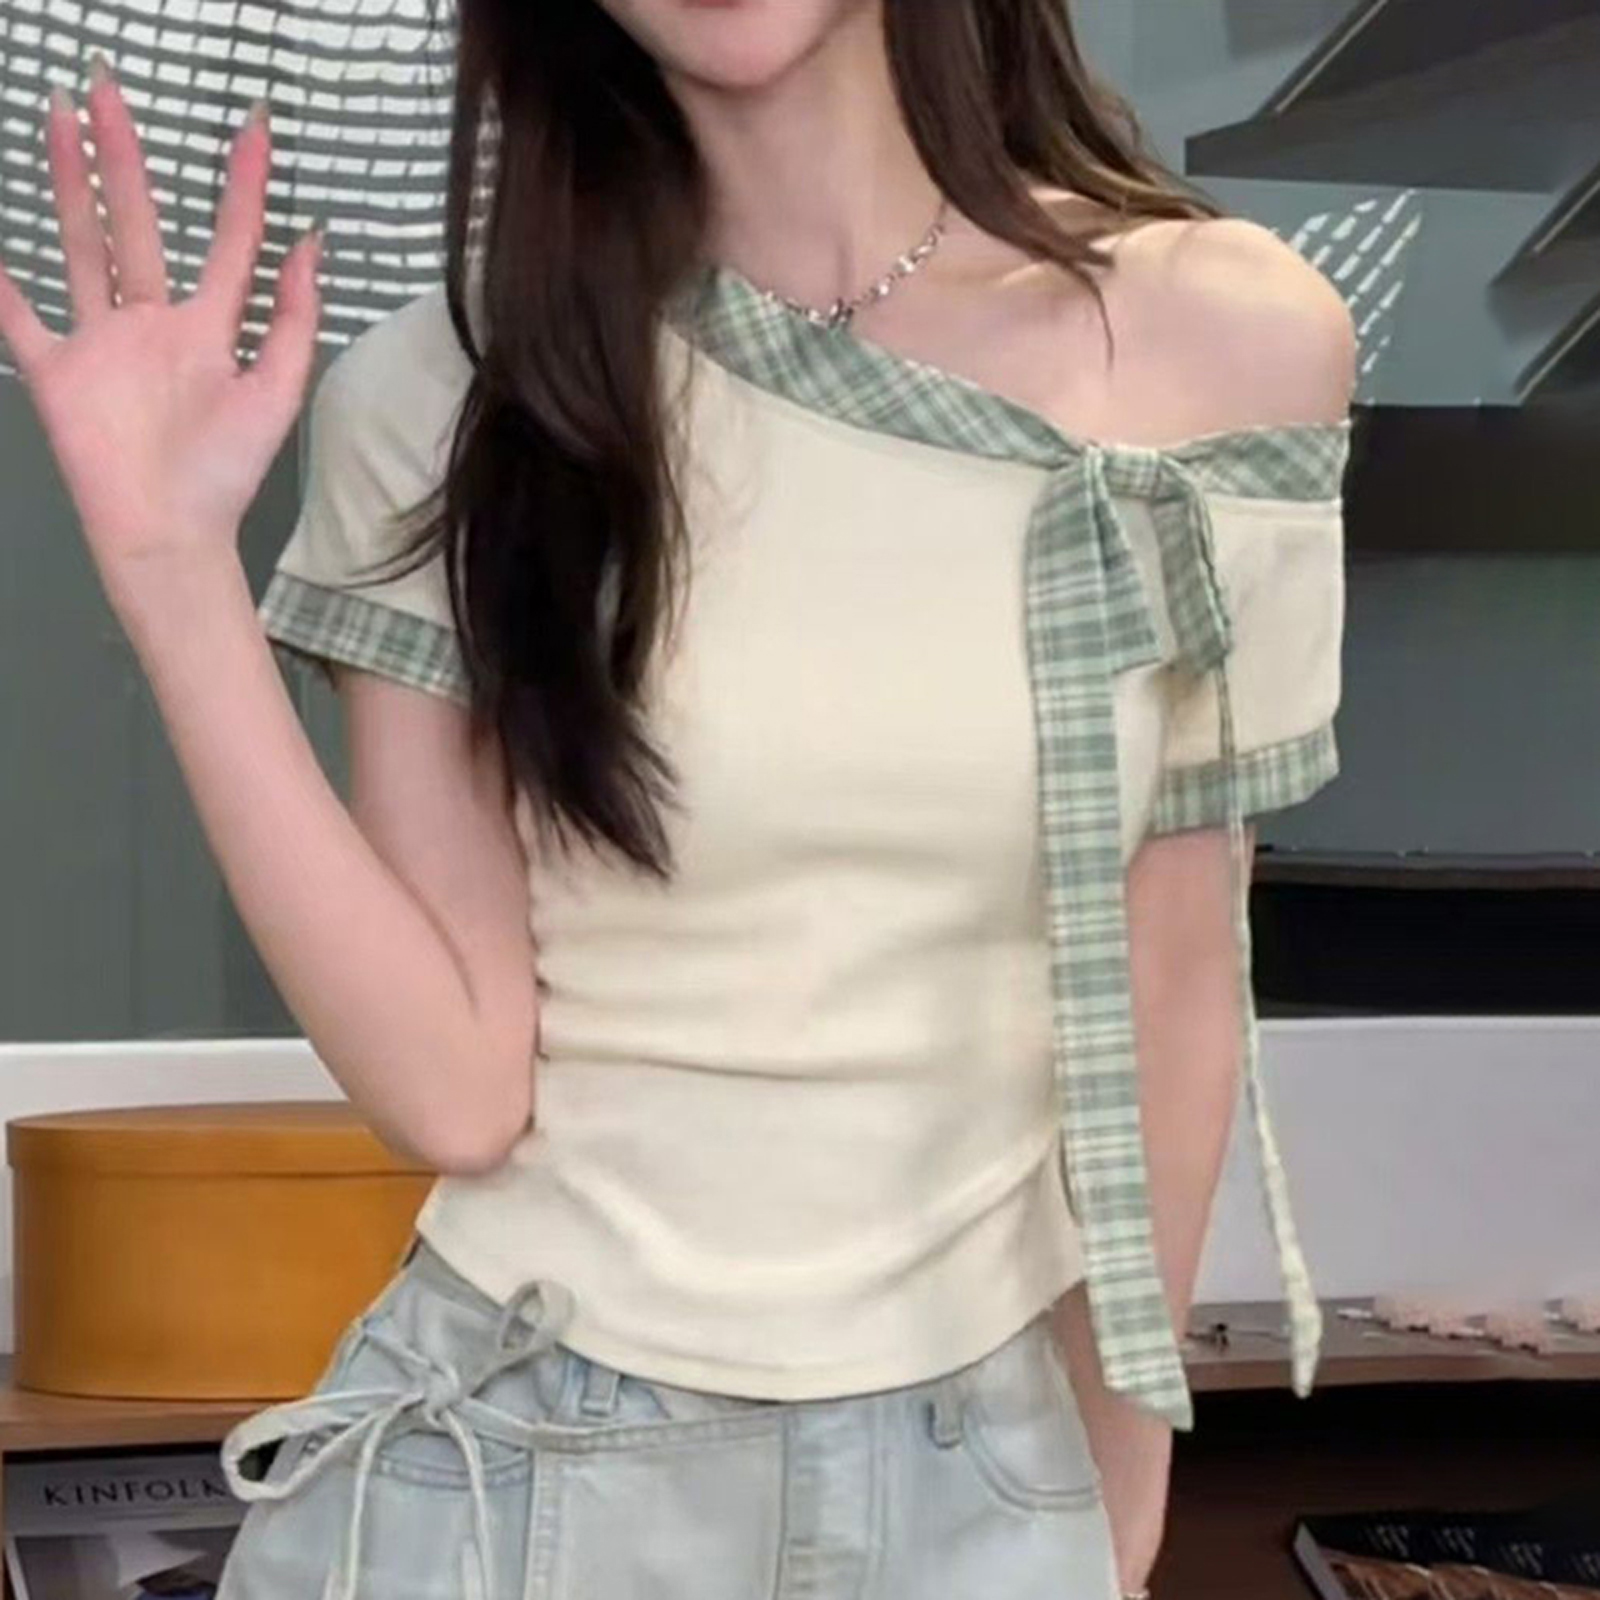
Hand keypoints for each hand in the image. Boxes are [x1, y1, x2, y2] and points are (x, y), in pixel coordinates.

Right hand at [0, 53, 321, 601]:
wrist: (170, 533)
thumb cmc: (226, 472)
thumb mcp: (278, 393)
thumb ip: (295, 320)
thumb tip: (312, 242)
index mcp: (211, 329)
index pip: (229, 242)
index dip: (244, 187)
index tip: (255, 128)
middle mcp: (154, 324)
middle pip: (137, 223)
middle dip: (124, 156)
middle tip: (107, 88)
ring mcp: (102, 343)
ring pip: (81, 246)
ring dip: (69, 184)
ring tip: (59, 118)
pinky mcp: (57, 372)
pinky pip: (19, 317)